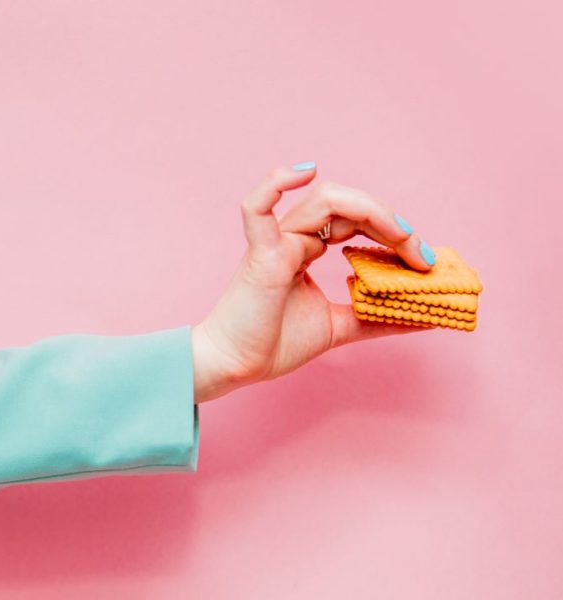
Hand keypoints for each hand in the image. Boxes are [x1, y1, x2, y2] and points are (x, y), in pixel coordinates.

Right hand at [192, 163, 436, 402]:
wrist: (236, 365)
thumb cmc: (272, 344)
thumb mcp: (339, 328)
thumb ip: (377, 318)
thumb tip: (427, 315)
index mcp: (307, 250)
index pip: (357, 223)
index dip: (395, 234)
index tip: (425, 262)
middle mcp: (293, 238)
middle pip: (349, 207)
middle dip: (392, 224)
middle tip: (423, 256)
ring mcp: (276, 242)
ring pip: (325, 200)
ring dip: (371, 211)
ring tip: (401, 234)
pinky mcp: (261, 254)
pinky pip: (258, 207)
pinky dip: (277, 182)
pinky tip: (306, 170)